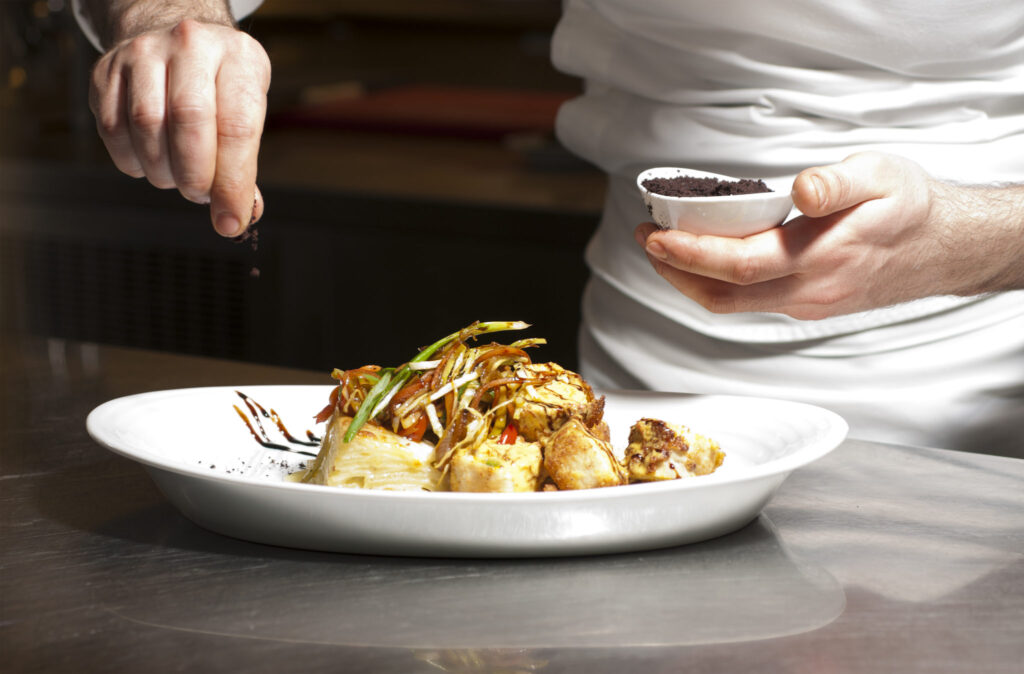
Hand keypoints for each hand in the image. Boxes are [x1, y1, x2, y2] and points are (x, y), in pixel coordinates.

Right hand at [89, 18, 270, 236]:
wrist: (179, 43)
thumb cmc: (221, 87)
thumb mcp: (249, 111)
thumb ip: (244, 164)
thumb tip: (235, 216)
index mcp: (238, 58)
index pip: (237, 127)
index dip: (233, 182)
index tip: (231, 219)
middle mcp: (190, 46)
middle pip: (188, 121)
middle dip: (195, 176)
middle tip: (200, 195)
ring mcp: (143, 53)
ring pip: (146, 126)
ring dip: (163, 170)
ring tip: (179, 176)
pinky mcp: (106, 70)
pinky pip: (112, 129)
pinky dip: (133, 160)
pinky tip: (151, 160)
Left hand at [634, 152, 1023, 318]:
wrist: (944, 247)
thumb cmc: (910, 206)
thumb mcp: (882, 175)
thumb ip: (839, 183)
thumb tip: (802, 189)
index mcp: (825, 257)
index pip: (741, 265)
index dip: (692, 254)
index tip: (656, 238)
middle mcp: (811, 291)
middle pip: (724, 296)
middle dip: (676, 271)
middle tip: (648, 239)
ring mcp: (808, 304)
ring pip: (734, 305)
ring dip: (692, 280)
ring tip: (665, 247)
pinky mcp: (807, 306)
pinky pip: (749, 303)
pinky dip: (717, 284)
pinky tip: (705, 259)